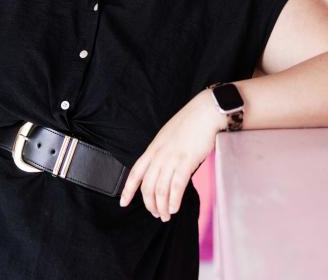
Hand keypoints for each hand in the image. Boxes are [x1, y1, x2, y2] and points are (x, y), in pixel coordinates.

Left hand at [118, 89, 225, 219]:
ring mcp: (172, 158)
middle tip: (156, 214)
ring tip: (166, 215)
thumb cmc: (190, 124)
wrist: (205, 112)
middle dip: (150, 204)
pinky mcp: (186, 161)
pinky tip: (175, 208)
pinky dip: (174, 200)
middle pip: (147, 186)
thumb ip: (162, 153)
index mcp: (152, 149)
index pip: (135, 173)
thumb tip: (162, 169)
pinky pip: (176, 186)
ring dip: (162, 206)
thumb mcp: (168, 137)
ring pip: (160, 189)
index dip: (127, 190)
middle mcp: (159, 155)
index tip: (122, 203)